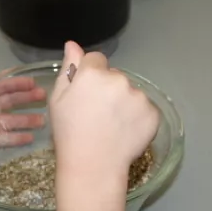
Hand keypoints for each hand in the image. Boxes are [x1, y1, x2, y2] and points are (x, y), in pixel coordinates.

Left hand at [0, 71, 45, 162]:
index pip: (3, 87)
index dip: (17, 84)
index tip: (32, 82)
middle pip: (13, 102)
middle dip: (28, 98)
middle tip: (44, 96)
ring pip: (15, 121)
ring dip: (29, 120)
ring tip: (43, 120)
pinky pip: (8, 139)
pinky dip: (20, 138)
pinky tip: (31, 137)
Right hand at [50, 42, 159, 186]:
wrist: (93, 166)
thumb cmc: (69, 133)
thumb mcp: (58, 100)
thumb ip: (68, 69)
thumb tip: (72, 45)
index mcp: (93, 73)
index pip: (96, 60)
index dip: (90, 76)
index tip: (87, 95)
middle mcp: (119, 80)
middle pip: (115, 76)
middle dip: (109, 89)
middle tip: (98, 114)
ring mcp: (139, 97)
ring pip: (131, 92)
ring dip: (124, 103)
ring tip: (112, 126)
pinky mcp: (153, 113)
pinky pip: (145, 109)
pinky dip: (137, 118)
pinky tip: (125, 132)